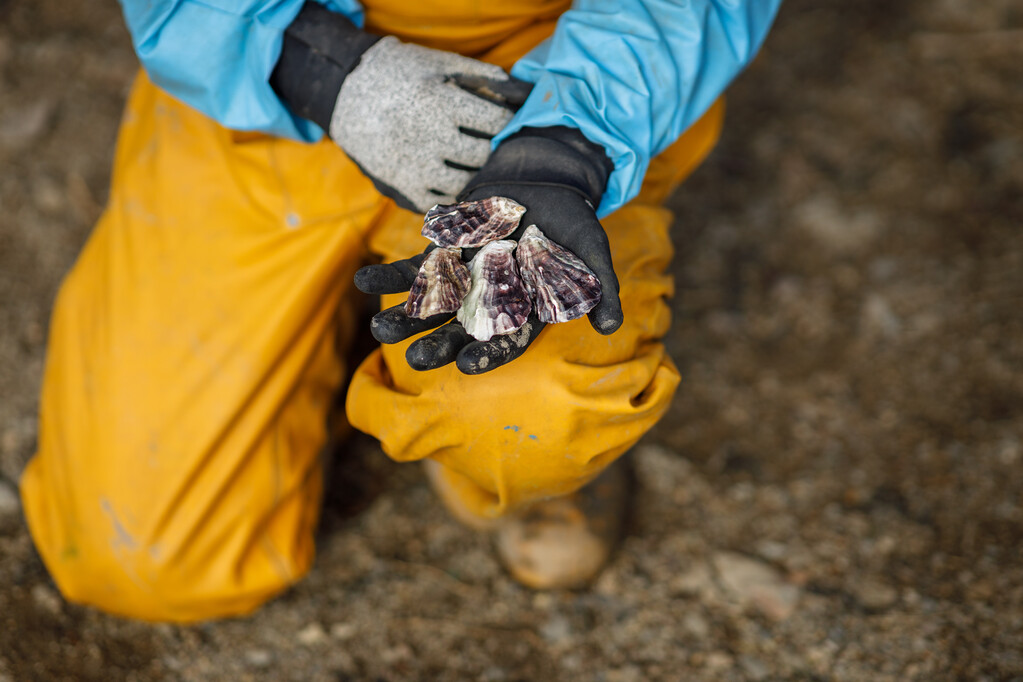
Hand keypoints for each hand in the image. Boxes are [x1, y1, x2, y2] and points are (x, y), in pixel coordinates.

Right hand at [271, 3, 531, 211]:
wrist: (345, 93)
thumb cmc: (401, 73)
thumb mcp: (440, 64)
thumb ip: (482, 77)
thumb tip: (523, 95)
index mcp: (440, 103)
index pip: (496, 122)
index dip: (511, 122)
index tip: (513, 123)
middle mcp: (428, 138)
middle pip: (484, 155)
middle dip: (496, 151)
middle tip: (501, 148)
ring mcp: (414, 167)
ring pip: (465, 183)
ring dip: (477, 176)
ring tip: (481, 166)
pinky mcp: (402, 188)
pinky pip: (440, 203)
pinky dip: (454, 196)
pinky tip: (458, 183)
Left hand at [355, 127, 622, 374]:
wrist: (542, 179)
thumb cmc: (571, 218)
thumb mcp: (592, 249)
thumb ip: (600, 287)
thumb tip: (614, 327)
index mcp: (524, 310)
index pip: (507, 340)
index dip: (489, 352)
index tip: (468, 365)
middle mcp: (489, 302)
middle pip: (461, 330)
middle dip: (439, 345)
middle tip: (417, 361)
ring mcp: (461, 279)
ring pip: (429, 306)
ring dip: (404, 318)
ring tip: (378, 331)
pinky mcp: (439, 255)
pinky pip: (410, 270)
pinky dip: (387, 276)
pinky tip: (362, 282)